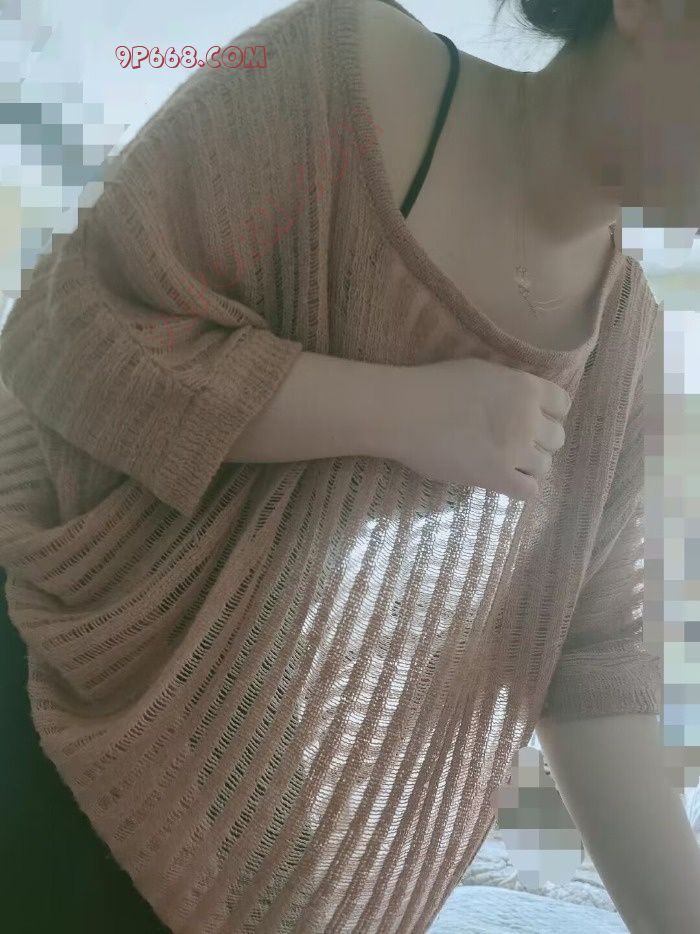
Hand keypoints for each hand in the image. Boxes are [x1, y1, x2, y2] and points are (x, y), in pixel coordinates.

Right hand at [386, 357, 571, 499]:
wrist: (405, 412)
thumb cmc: (434, 384)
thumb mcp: (481, 370)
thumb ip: (508, 386)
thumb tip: (517, 399)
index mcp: (526, 388)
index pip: (562, 405)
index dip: (550, 413)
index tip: (534, 418)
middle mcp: (529, 420)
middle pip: (557, 438)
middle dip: (540, 440)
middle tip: (516, 442)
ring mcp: (515, 451)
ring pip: (545, 466)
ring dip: (530, 465)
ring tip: (507, 463)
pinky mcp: (497, 477)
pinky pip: (529, 491)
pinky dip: (521, 487)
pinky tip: (505, 480)